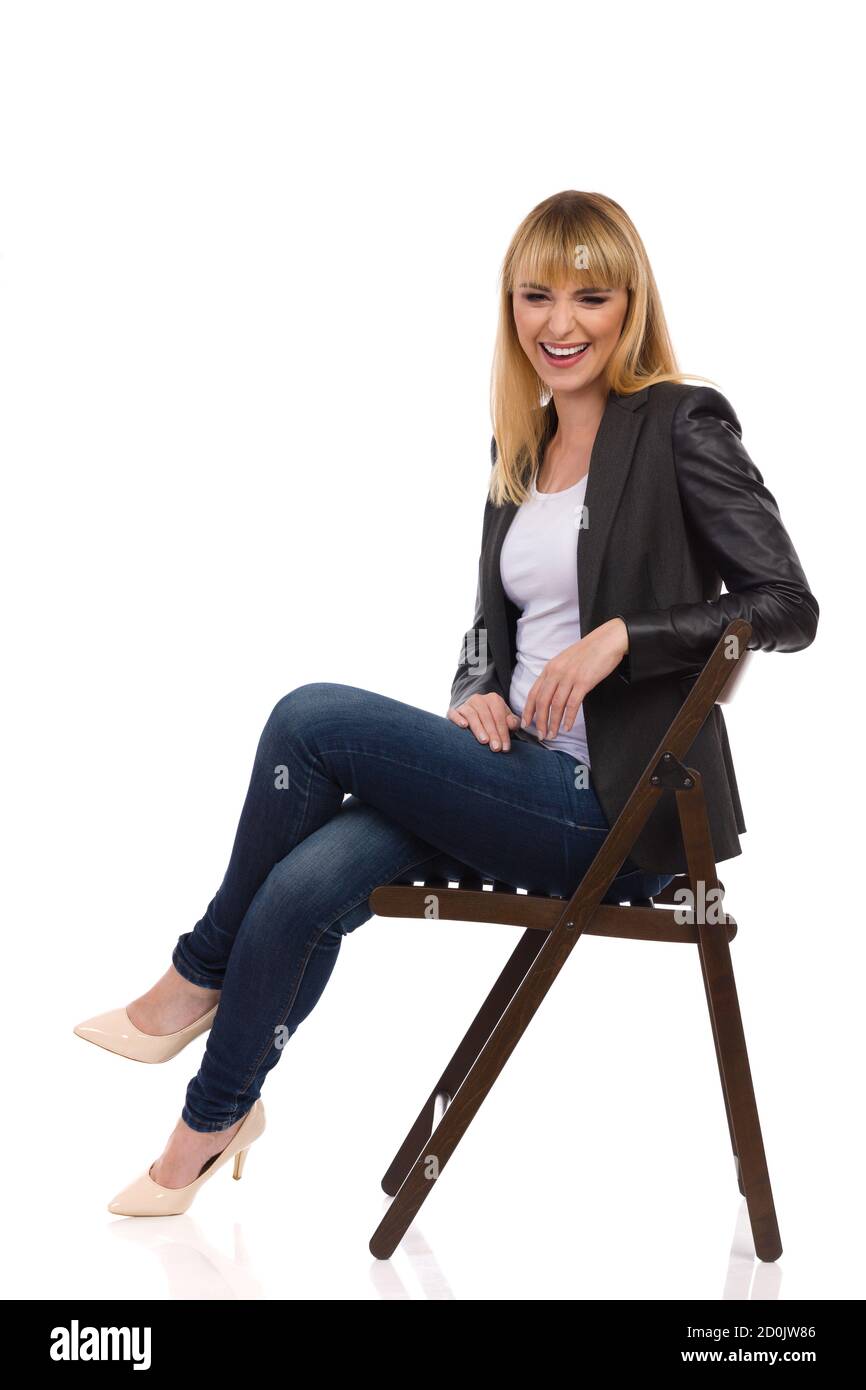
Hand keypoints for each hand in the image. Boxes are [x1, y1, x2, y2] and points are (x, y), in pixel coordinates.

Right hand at [447, 692, 520, 751]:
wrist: (476, 719)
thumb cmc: (494, 723)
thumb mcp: (506, 723)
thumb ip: (513, 722)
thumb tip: (511, 723)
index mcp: (493, 699)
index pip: (499, 716)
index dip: (503, 732)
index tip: (505, 748)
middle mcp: (479, 699)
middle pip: (487, 716)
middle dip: (492, 733)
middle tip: (496, 748)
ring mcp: (465, 704)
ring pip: (472, 715)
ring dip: (478, 728)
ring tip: (484, 741)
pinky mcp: (453, 711)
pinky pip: (454, 713)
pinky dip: (458, 718)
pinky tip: (464, 726)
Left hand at [521, 618, 628, 739]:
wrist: (607, 641)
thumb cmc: (589, 652)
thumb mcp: (566, 661)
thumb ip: (556, 675)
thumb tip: (550, 693)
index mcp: (550, 668)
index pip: (534, 692)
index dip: (529, 710)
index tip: (527, 723)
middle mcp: (556, 672)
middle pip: (542, 701)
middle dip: (540, 721)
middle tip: (541, 735)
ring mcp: (569, 677)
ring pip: (556, 705)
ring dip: (553, 723)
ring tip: (553, 735)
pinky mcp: (583, 682)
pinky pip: (572, 704)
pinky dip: (568, 718)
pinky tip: (567, 727)